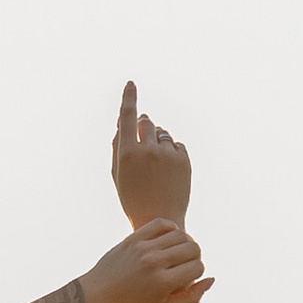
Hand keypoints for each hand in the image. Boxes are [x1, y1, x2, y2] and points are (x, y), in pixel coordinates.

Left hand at [84, 219, 212, 302]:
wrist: (99, 294)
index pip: (197, 267)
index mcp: (163, 283)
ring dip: (185, 242)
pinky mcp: (134, 238)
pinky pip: (161, 223)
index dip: (198, 273)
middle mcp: (154, 263)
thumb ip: (191, 298)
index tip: (189, 278)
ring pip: (180, 234)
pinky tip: (169, 238)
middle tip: (187, 264)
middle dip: (196, 256)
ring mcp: (143, 248)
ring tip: (178, 252)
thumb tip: (211, 279)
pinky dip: (171, 228)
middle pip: (192, 248)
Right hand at [112, 81, 191, 232]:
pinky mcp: (184, 160)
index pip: (128, 116)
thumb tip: (122, 122)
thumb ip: (118, 146)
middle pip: (147, 122)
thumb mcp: (118, 174)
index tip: (131, 84)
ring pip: (162, 134)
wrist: (160, 219)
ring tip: (155, 165)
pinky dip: (172, 152)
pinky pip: (176, 145)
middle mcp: (148, 150)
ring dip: (158, 141)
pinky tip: (168, 170)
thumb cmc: (133, 198)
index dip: (129, 98)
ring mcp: (168, 155)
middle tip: (143, 139)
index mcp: (127, 153)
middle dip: (144, 125)